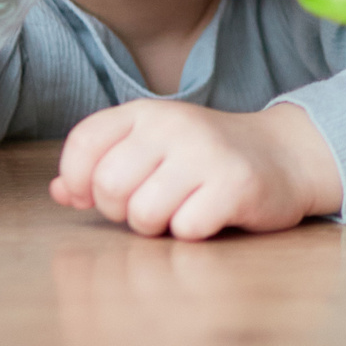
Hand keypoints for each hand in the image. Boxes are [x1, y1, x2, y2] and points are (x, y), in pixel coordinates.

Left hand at [50, 99, 342, 238]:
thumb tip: (59, 191)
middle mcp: (174, 125)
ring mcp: (205, 153)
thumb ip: (105, 165)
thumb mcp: (155, 149)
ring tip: (182, 211)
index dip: (77, 180)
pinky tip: (210, 217)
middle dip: (122, 211)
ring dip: (158, 226)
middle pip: (110, 186)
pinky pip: (185, 228)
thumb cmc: (209, 159)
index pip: (84, 143)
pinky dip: (192, 233)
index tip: (90, 198)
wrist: (287, 156)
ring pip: (144, 213)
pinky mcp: (235, 184)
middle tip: (151, 205)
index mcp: (146, 112)